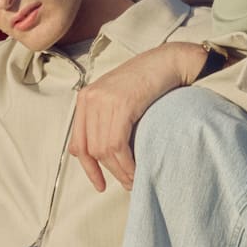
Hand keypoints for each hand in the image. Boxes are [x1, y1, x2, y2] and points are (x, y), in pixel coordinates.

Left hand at [68, 43, 203, 191]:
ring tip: (134, 180)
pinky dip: (126, 162)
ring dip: (120, 170)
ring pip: (104, 150)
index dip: (88, 169)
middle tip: (126, 184)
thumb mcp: (118, 98)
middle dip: (109, 172)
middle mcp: (90, 98)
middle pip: (92, 149)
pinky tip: (137, 169)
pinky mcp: (121, 104)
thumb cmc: (148, 81)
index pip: (78, 144)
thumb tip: (104, 155)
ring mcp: (104, 101)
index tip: (100, 185)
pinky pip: (117, 144)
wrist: (168, 61)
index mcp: (85, 98)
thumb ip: (106, 120)